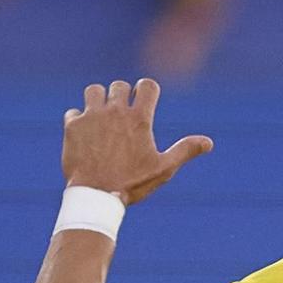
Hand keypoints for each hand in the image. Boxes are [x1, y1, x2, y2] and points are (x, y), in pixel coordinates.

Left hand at [62, 78, 213, 204]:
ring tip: (100, 117)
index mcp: (139, 119)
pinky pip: (73, 112)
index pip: (147, 85)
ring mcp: (92, 116)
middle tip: (121, 115)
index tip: (144, 101)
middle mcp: (115, 111)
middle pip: (120, 85)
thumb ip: (185, 151)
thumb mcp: (163, 169)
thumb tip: (209, 142)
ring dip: (98, 100)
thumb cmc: (132, 184)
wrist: (97, 197)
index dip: (147, 90)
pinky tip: (84, 134)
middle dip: (122, 96)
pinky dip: (78, 120)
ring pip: (94, 90)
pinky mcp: (73, 126)